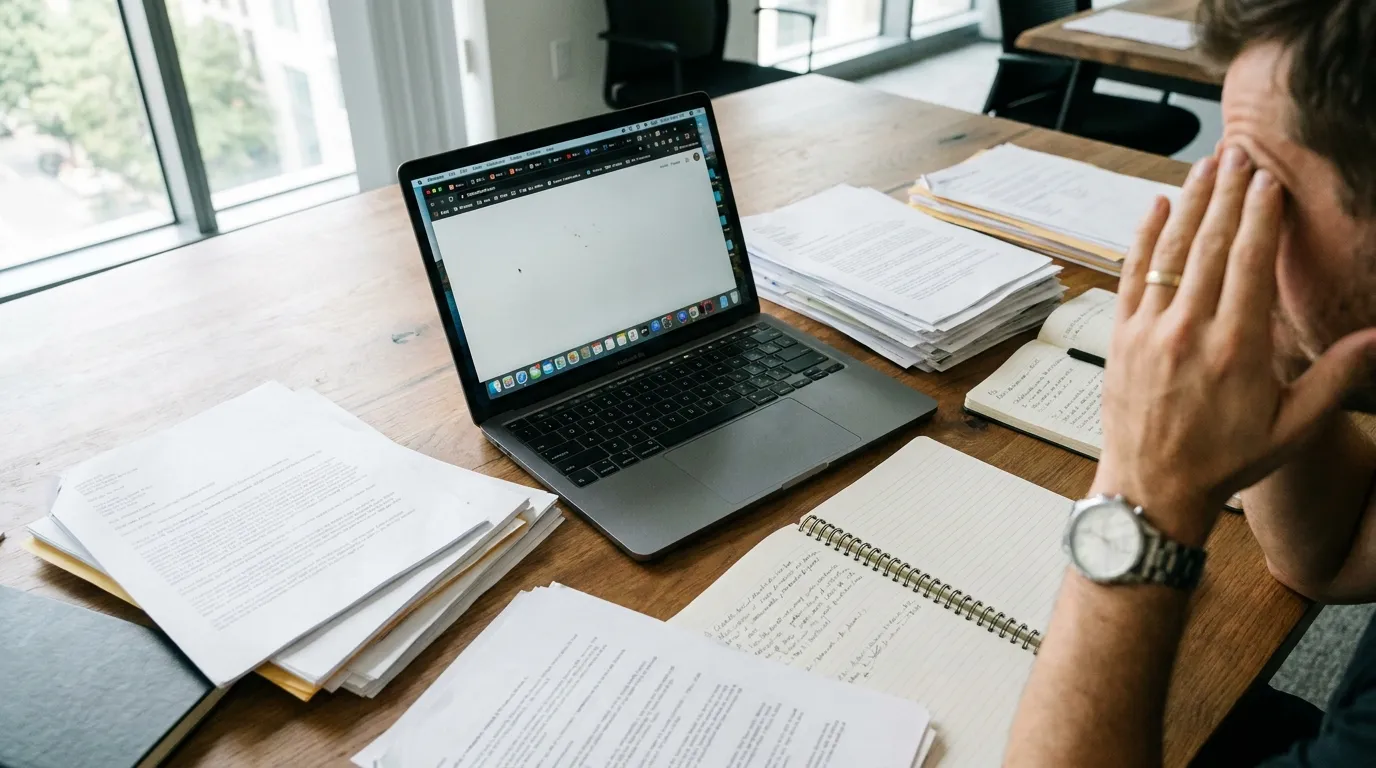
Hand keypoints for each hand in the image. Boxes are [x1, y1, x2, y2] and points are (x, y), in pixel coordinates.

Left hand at [1094, 147, 1375, 545]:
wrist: (1152, 488)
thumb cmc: (1225, 461)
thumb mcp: (1292, 427)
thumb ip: (1335, 376)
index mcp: (1237, 347)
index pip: (1250, 263)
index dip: (1260, 215)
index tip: (1269, 179)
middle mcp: (1190, 330)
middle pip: (1211, 245)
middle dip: (1228, 194)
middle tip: (1242, 152)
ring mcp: (1149, 330)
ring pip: (1170, 252)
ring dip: (1190, 203)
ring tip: (1207, 165)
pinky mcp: (1121, 336)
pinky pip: (1132, 275)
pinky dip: (1145, 237)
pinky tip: (1158, 205)